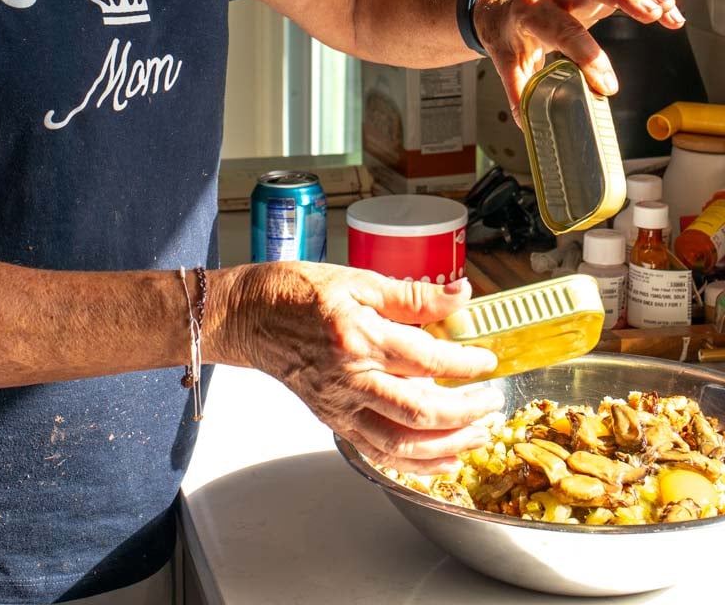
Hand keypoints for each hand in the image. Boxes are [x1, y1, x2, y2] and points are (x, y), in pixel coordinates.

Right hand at [221, 261, 503, 473]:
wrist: (250, 316)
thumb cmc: (297, 292)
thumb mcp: (359, 279)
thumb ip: (413, 294)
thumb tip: (460, 294)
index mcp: (358, 337)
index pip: (427, 360)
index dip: (465, 363)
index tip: (487, 360)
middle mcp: (350, 378)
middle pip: (420, 412)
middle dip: (466, 412)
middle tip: (493, 401)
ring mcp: (340, 406)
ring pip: (402, 444)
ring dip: (448, 446)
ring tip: (478, 435)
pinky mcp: (333, 420)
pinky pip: (378, 452)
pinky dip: (414, 463)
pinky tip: (441, 459)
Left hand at [473, 0, 684, 123]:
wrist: (499, 11)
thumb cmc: (506, 36)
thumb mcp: (506, 63)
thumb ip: (519, 92)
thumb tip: (529, 124)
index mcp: (530, 12)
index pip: (562, 31)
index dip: (587, 56)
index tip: (607, 85)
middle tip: (651, 13)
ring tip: (669, 14)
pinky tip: (669, 12)